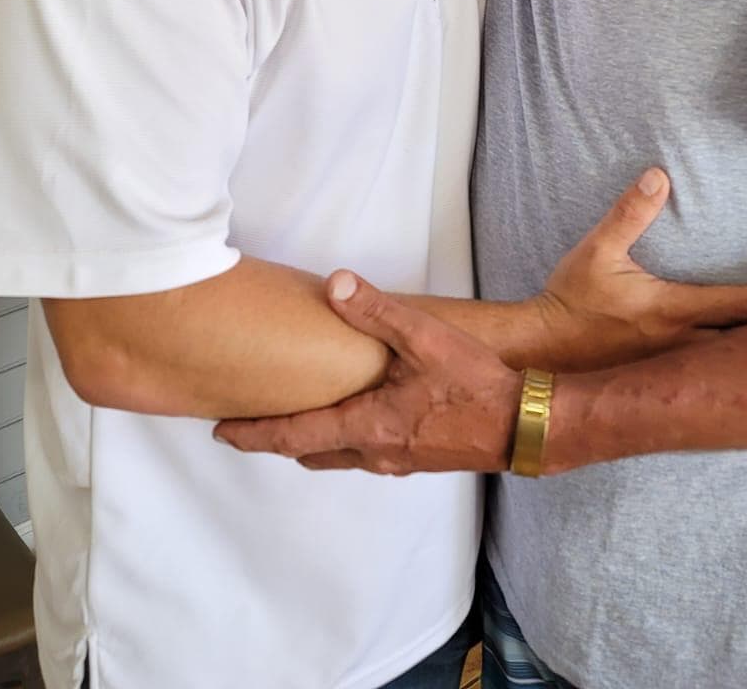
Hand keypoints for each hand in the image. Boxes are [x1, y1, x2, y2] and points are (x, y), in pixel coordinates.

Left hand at [215, 271, 522, 474]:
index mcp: (367, 426)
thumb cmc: (476, 386)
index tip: (221, 432)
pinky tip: (357, 418)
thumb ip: (377, 311)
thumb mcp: (425, 339)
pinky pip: (366, 454)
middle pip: (310, 453)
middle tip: (248, 425)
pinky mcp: (419, 459)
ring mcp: (398, 461)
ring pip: (339, 456)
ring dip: (312, 441)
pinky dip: (344, 440)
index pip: (294, 435)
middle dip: (277, 440)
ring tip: (296, 419)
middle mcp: (375, 453)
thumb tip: (333, 285)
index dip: (254, 434)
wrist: (525, 427)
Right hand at [534, 168, 746, 369]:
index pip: (736, 305)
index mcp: (671, 312)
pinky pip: (707, 381)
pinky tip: (745, 377)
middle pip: (746, 343)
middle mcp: (679, 346)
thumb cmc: (569, 301)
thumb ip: (629, 212)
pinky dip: (732, 374)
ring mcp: (671, 369)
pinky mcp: (659, 381)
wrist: (540, 352)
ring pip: (730, 366)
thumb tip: (658, 175)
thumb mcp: (596, 250)